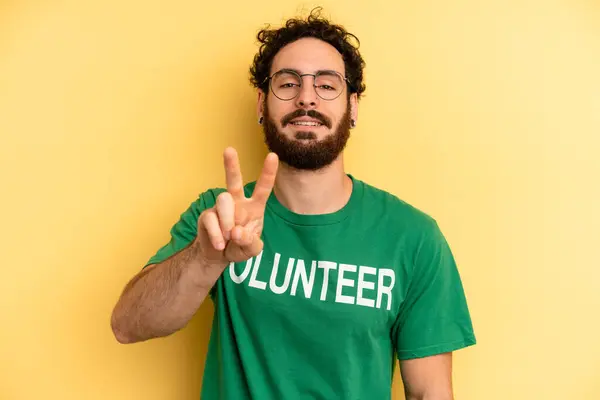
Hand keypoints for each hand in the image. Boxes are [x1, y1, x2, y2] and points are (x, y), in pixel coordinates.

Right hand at [196, 147, 278, 264]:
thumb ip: (250, 243)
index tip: (273, 156)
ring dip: (227, 219)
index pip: (263, 188)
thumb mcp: (251, 250)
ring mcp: (221, 208)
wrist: (219, 256)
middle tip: (229, 150)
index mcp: (254, 207)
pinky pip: (211, 219)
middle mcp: (237, 203)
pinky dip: (217, 234)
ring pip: (223, 200)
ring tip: (229, 236)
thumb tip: (237, 231)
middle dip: (231, 165)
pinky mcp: (207, 216)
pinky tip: (220, 244)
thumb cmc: (240, 247)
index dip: (268, 173)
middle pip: (234, 181)